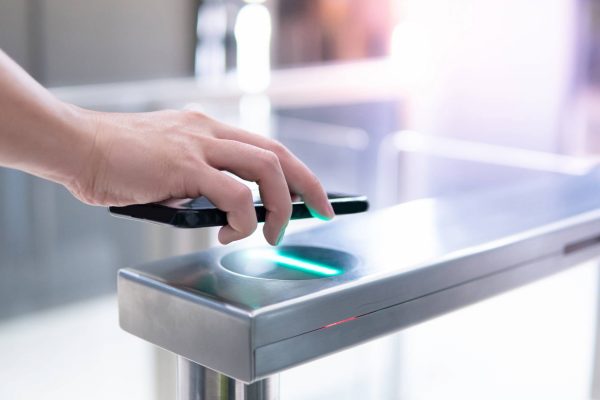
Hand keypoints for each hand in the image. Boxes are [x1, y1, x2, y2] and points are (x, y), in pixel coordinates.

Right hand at [67, 108, 334, 244]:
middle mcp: (210, 132)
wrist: (77, 146)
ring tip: (273, 234)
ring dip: (280, 206)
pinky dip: (241, 219)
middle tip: (323, 211)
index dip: (296, 171)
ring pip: (266, 169)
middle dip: (309, 185)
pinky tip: (227, 235)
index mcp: (208, 131)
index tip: (312, 194)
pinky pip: (234, 194)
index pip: (266, 147)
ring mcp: (199, 146)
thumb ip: (198, 182)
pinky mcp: (185, 166)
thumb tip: (224, 213)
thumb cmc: (116, 161)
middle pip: (279, 154)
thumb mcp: (168, 168)